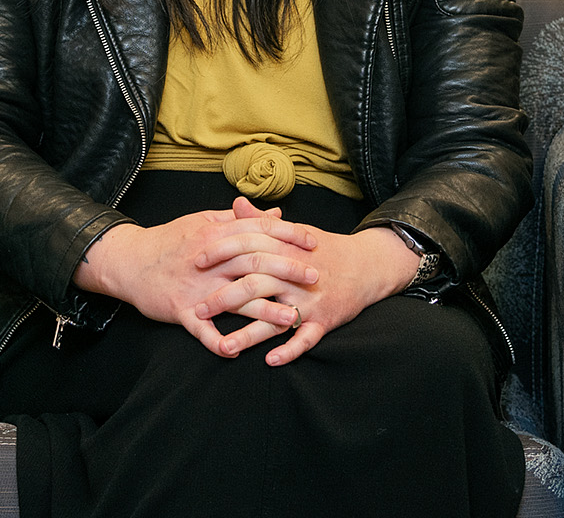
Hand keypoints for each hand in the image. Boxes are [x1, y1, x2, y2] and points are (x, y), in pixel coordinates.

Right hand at [73, 203, 321, 356]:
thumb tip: (277, 214)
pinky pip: (201, 330)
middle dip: (287, 270)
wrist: (129, 260)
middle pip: (254, 262)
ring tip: (293, 318)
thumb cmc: (170, 240)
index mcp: (215, 235)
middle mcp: (209, 260)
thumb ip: (240, 219)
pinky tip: (236, 353)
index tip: (313, 242)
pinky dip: (218, 342)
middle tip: (315, 277)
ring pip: (235, 299)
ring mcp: (196, 287)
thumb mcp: (203, 221)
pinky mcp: (180, 310)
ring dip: (265, 311)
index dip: (288, 235)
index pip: (259, 231)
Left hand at [194, 197, 421, 365]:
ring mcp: (310, 300)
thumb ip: (262, 221)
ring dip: (249, 334)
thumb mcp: (294, 231)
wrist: (367, 266)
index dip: (220, 253)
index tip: (196, 261)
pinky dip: (289, 350)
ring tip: (225, 346)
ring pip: (275, 318)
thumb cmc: (323, 248)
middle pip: (255, 284)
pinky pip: (305, 339)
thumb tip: (236, 203)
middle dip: (224, 298)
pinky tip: (270, 360)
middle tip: (198, 309)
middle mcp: (295, 275)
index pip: (247, 247)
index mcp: (285, 250)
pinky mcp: (325, 320)